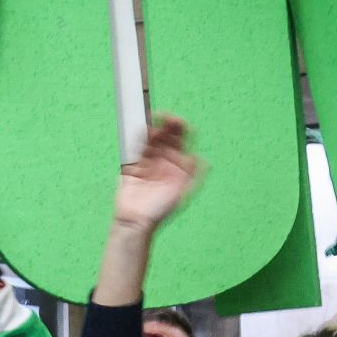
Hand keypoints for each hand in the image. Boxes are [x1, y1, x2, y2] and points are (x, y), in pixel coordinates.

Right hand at [114, 115, 201, 232]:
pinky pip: (137, 148)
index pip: (181, 142)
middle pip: (166, 138)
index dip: (181, 130)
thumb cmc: (159, 210)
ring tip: (152, 122)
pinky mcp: (134, 166)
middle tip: (163, 116)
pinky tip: (142, 132)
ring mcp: (149, 163)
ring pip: (152, 141)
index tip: (178, 122)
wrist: (136, 220)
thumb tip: (203, 159)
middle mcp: (165, 162)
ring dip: (153, 130)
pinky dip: (139, 139)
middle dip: (166, 126)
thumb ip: (192, 176)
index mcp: (178, 167)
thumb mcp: (181, 193)